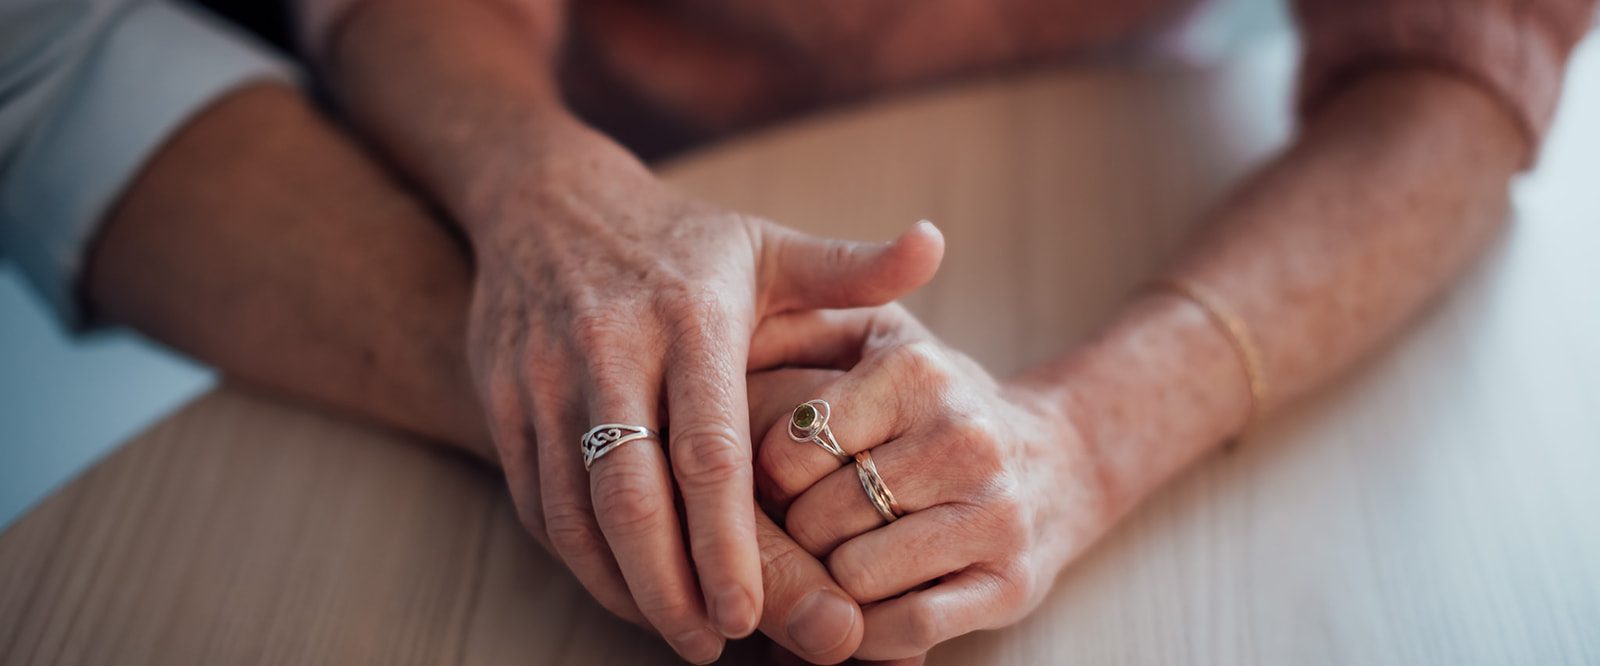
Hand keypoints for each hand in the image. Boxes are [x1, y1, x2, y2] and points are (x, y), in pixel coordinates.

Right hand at [465, 125, 943, 661]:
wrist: (543, 202)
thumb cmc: (680, 241)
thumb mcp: (766, 244)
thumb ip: (851, 267)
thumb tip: (935, 244)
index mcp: (690, 317)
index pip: (710, 448)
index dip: (728, 541)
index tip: (753, 613)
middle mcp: (609, 349)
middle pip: (632, 496)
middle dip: (671, 586)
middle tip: (714, 644)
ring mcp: (544, 379)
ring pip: (574, 510)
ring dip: (622, 585)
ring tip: (678, 632)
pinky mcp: (501, 402)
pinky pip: (536, 501)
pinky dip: (578, 559)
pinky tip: (624, 588)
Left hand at [750, 306, 1110, 659]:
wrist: (1058, 462)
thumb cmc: (934, 409)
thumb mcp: (875, 342)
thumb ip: (800, 329)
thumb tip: (736, 342)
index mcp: (916, 371)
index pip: (787, 451)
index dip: (769, 481)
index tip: (788, 481)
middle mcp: (962, 436)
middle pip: (815, 520)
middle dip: (800, 535)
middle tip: (816, 527)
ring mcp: (993, 513)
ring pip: (853, 579)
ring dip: (836, 582)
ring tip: (849, 557)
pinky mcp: (1008, 582)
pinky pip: (904, 628)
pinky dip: (872, 631)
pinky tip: (876, 602)